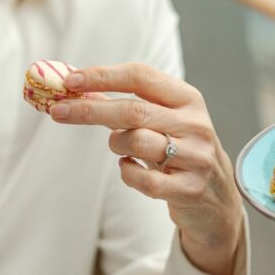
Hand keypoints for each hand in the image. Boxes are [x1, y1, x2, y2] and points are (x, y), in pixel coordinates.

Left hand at [49, 63, 243, 274]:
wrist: (217, 198)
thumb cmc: (179, 150)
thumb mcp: (162, 120)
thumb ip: (125, 104)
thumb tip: (76, 89)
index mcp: (187, 99)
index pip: (141, 76)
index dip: (103, 76)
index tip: (70, 80)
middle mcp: (195, 124)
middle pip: (133, 110)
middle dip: (90, 110)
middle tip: (58, 112)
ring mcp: (196, 157)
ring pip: (136, 142)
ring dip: (116, 144)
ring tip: (121, 148)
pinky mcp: (189, 189)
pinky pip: (142, 180)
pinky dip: (127, 173)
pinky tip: (131, 169)